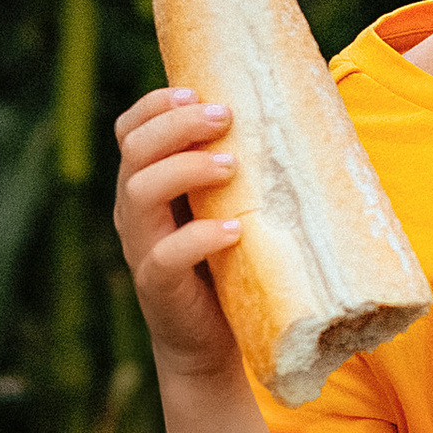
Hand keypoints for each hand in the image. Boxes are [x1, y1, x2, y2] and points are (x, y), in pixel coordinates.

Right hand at [113, 88, 244, 385]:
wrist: (214, 342)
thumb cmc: (230, 262)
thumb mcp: (230, 206)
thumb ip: (239, 170)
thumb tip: (301, 115)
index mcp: (146, 183)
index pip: (130, 130)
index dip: (155, 105)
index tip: (196, 91)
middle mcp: (134, 211)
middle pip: (134, 150)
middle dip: (177, 125)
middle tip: (224, 118)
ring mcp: (141, 248)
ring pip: (139, 193)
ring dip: (185, 169)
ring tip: (231, 166)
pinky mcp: (157, 286)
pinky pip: (164, 256)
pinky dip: (198, 238)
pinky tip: (233, 230)